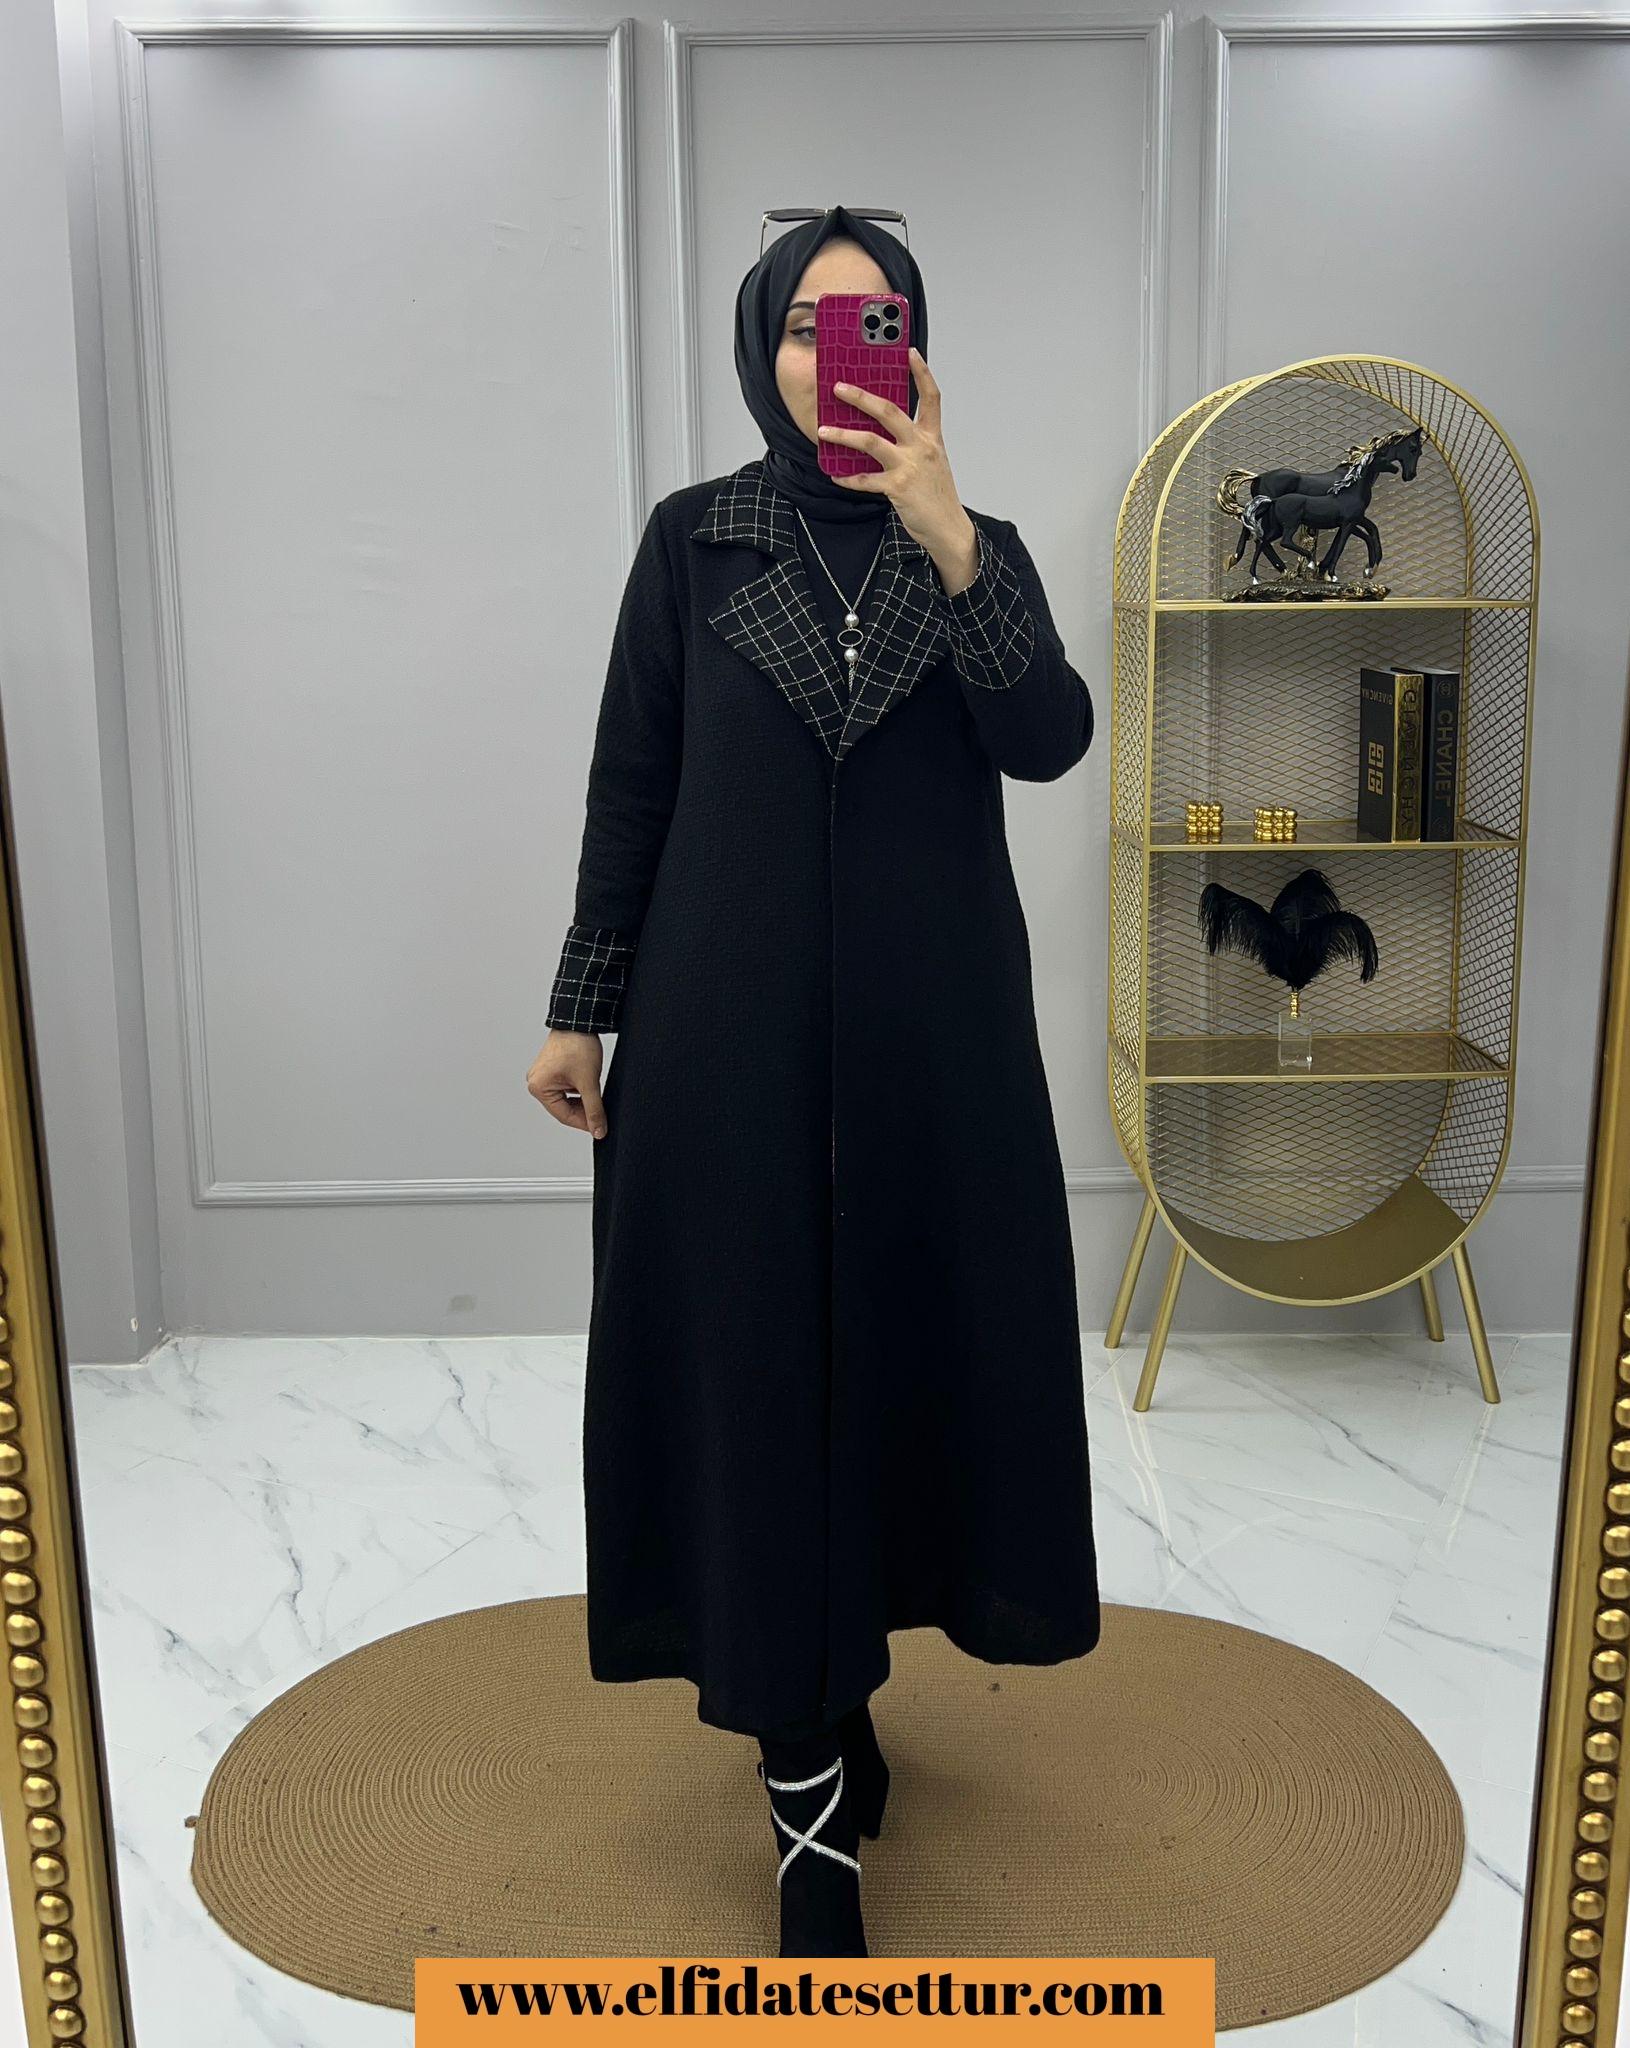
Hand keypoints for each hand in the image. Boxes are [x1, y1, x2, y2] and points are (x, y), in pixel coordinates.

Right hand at [528, 1029, 607, 1137]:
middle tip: (602, 1114)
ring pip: (566, 1099)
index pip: (564, 1116)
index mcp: (539, 1087)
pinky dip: (579, 1090)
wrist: (580, 1020)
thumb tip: (598, 1131)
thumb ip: (595, 1109)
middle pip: (564, 1108)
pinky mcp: (551, 1070)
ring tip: (596, 1093)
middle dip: (583, 1111)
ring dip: (582, 1100)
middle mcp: (536, 1082)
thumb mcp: (589, 1082)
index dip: (584, 1123)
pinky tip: (590, 1085)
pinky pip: (566, 1088)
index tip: (600, 1128)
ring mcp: (543, 1075)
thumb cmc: (578, 1045)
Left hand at [817, 347, 979, 595]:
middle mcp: (922, 446)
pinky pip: (865, 479)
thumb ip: (912, 444)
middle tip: (839, 388)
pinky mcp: (897, 488)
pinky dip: (848, 477)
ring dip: (844, 435)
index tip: (908, 352)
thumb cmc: (937, 495)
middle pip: (890, 411)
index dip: (921, 372)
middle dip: (861, 397)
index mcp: (932, 437)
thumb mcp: (931, 462)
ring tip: (823, 431)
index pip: (931, 397)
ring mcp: (909, 466)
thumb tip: (880, 432)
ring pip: (871, 441)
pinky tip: (835, 475)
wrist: (949, 528)